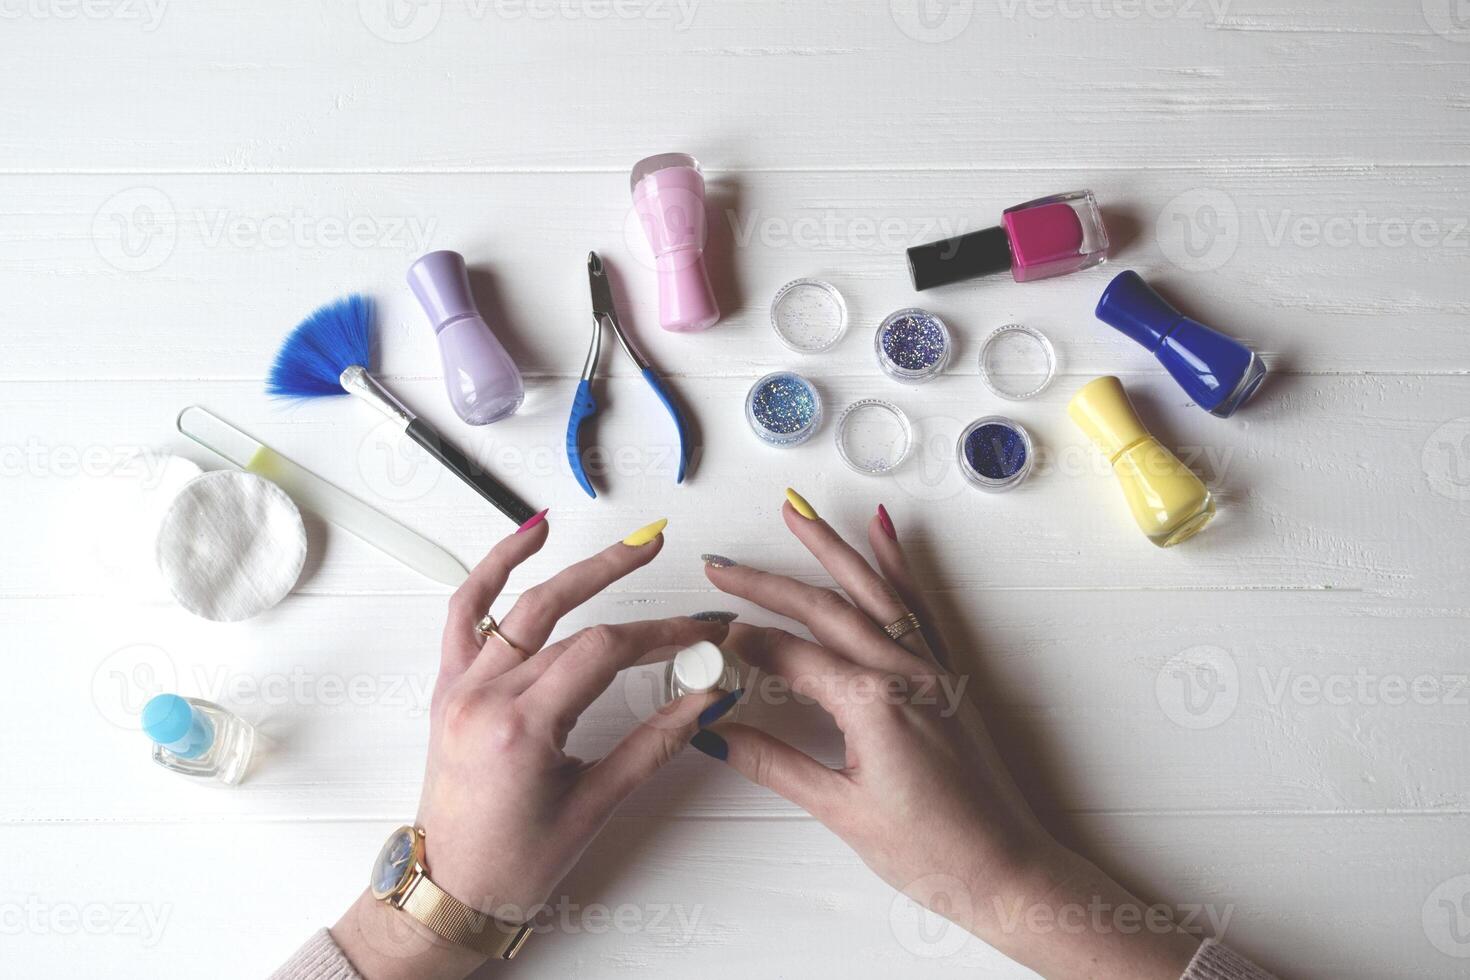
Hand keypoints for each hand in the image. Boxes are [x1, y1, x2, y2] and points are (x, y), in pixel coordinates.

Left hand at [334, 517, 734, 978]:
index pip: (602, 652)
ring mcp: (459, 688)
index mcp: (520, 729)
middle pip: (566, 622)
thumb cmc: (513, 864)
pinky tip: (527, 538)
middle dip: (621, 583)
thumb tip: (706, 699)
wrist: (449, 892)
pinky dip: (493, 570)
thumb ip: (655, 743)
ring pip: (517, 606)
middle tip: (658, 550)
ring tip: (611, 541)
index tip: (698, 631)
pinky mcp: (448, 688)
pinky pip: (466, 613)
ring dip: (568, 567)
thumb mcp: (596, 806)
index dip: (660, 634)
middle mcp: (483, 698)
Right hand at [699, 493, 1199, 979]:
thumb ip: (773, 763)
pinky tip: (882, 529)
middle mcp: (903, 672)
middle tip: (719, 565)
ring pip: (872, 591)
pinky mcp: (947, 676)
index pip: (789, 656)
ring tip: (795, 512)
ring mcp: (930, 669)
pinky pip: (918, 605)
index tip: (702, 632)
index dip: (741, 643)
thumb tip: (714, 733)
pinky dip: (898, 564)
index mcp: (873, 704)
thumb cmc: (932, 852)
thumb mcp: (840, 810)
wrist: (1005, 870)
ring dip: (831, 549)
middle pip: (823, 610)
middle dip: (766, 583)